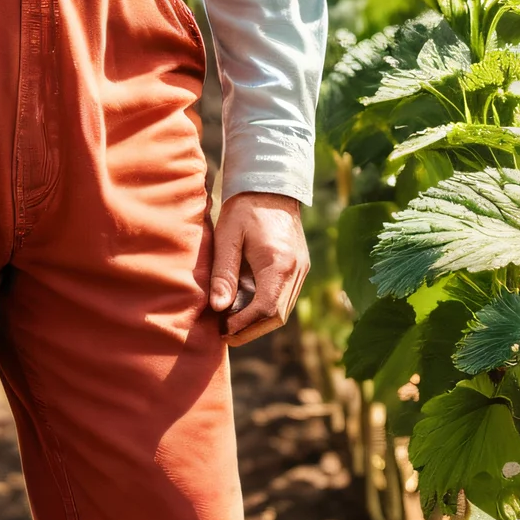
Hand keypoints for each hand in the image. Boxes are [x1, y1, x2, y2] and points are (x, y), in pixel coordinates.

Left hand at [209, 192, 307, 347]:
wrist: (271, 186)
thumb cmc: (244, 208)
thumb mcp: (227, 237)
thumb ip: (224, 273)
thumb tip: (218, 308)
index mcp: (279, 263)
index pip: (266, 309)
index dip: (243, 325)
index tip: (221, 330)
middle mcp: (297, 270)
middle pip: (277, 317)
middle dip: (250, 330)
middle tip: (224, 333)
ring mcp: (301, 270)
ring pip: (283, 311)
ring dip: (258, 321)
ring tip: (230, 321)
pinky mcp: (300, 268)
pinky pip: (284, 298)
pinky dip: (266, 308)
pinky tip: (244, 305)